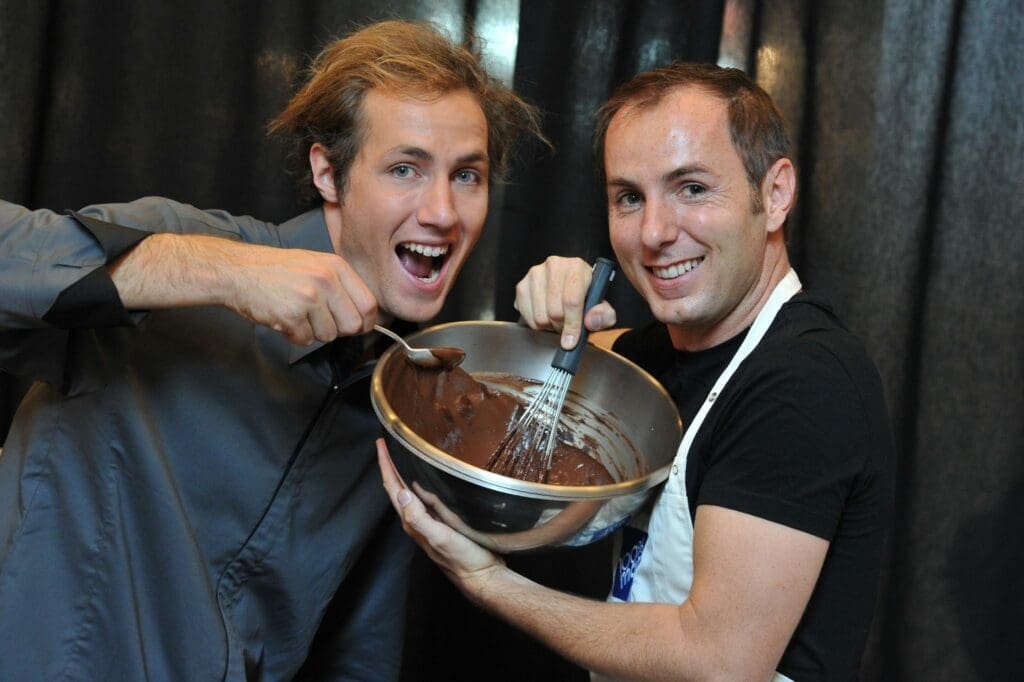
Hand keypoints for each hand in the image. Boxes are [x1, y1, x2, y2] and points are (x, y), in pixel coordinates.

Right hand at [223, 242, 376, 344]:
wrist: (237, 271)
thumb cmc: (276, 271)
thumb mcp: (315, 265)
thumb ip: (340, 287)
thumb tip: (362, 318)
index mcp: (336, 267)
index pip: (369, 304)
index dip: (364, 322)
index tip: (356, 327)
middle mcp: (326, 280)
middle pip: (353, 325)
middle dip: (338, 330)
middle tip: (318, 321)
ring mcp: (309, 297)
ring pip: (329, 335)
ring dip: (312, 332)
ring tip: (296, 314)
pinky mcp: (292, 314)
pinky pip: (306, 340)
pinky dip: (294, 335)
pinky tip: (283, 318)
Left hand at [376, 439, 505, 593]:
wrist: (482, 577)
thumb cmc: (463, 559)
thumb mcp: (440, 537)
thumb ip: (419, 517)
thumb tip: (402, 492)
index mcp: (412, 521)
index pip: (392, 488)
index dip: (385, 465)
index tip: (380, 445)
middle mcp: (417, 520)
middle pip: (397, 488)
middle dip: (390, 466)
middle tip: (387, 444)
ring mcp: (429, 522)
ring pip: (410, 492)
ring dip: (402, 473)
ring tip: (400, 455)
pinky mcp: (443, 522)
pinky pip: (426, 498)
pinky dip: (421, 483)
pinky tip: (427, 478)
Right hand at [514, 256, 616, 349]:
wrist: (568, 289)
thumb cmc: (586, 298)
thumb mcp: (603, 309)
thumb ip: (603, 316)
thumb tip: (590, 320)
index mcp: (577, 267)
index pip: (572, 300)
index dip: (572, 324)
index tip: (572, 341)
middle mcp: (554, 265)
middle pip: (554, 311)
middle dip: (561, 326)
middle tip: (567, 326)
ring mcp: (535, 273)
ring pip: (539, 316)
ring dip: (549, 325)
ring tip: (557, 319)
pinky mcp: (522, 285)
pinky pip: (526, 316)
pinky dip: (536, 323)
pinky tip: (545, 315)